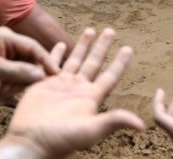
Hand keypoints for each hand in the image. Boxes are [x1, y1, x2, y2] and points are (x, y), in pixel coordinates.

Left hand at [0, 27, 59, 95]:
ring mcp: (7, 55)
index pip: (33, 47)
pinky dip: (12, 87)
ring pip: (25, 71)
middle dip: (26, 77)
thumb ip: (18, 72)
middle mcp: (10, 43)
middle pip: (31, 60)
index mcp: (7, 37)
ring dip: (17, 84)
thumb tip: (41, 75)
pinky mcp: (5, 66)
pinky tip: (0, 95)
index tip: (56, 75)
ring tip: (4, 94)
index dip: (46, 60)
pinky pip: (18, 76)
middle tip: (20, 91)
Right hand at [5, 28, 143, 157]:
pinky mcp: (44, 85)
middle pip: (94, 63)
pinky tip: (60, 44)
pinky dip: (56, 54)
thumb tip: (142, 125)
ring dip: (83, 45)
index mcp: (91, 98)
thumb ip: (113, 121)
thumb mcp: (90, 130)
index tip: (128, 48)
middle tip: (111, 30)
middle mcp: (78, 90)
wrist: (30, 142)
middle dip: (102, 46)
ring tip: (90, 30)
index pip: (110, 76)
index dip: (119, 62)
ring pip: (75, 60)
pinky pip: (52, 64)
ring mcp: (61, 86)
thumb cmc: (60, 140)